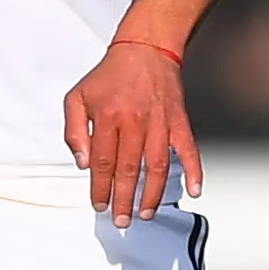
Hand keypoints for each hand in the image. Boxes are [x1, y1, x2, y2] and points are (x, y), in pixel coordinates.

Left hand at [62, 42, 200, 224]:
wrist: (145, 48)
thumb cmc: (109, 76)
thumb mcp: (77, 97)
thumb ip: (74, 131)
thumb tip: (82, 163)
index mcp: (107, 117)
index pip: (102, 162)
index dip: (100, 188)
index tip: (99, 205)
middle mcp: (135, 121)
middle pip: (129, 170)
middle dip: (124, 200)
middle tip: (121, 221)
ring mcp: (160, 122)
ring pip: (157, 166)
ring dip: (152, 194)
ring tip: (145, 213)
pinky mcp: (179, 120)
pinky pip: (189, 149)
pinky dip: (194, 170)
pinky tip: (194, 190)